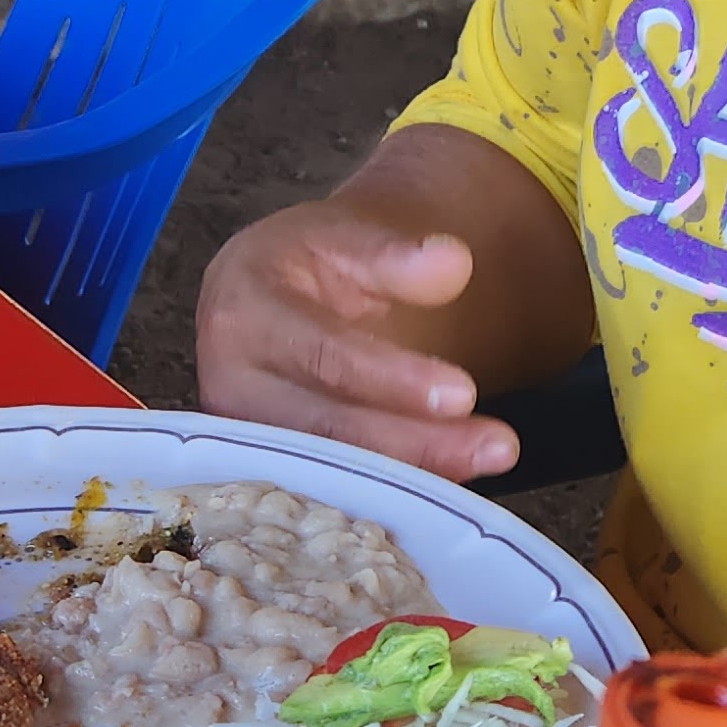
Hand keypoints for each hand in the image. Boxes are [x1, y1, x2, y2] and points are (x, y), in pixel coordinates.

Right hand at [197, 197, 520, 480]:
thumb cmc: (309, 262)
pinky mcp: (266, 469)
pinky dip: (391, 491)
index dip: (392, 379)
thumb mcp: (345, 235)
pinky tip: (447, 488)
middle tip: (498, 447)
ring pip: (330, 472)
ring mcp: (243, 436)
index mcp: (241, 312)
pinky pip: (330, 489)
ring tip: (486, 462)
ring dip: (411, 475)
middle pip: (326, 429)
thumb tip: (453, 263)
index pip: (322, 354)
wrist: (275, 291)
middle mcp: (228, 383)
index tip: (464, 392)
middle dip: (415, 443)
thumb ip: (394, 252)